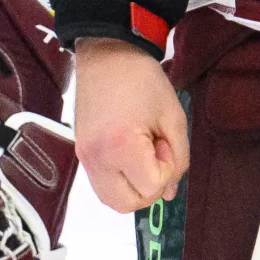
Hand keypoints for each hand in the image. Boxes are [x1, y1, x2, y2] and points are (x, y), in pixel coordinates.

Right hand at [72, 37, 186, 212]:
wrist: (106, 56)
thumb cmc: (142, 80)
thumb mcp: (173, 117)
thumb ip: (178, 159)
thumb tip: (169, 192)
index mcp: (121, 146)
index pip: (151, 187)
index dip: (167, 168)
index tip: (163, 141)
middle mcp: (97, 158)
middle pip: (127, 204)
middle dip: (149, 189)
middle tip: (155, 157)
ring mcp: (84, 157)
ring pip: (112, 200)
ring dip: (134, 190)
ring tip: (142, 160)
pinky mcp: (81, 153)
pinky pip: (102, 185)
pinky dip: (120, 182)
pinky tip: (129, 158)